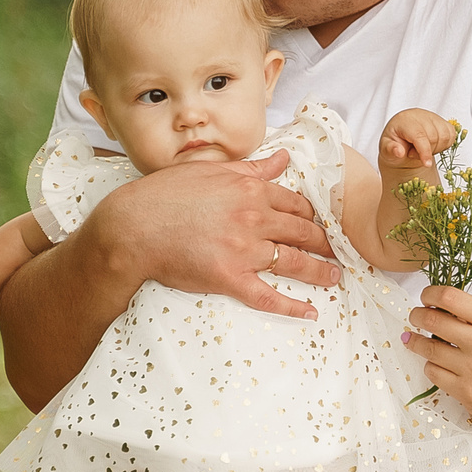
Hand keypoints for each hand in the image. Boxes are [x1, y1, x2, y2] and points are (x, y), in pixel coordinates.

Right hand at [92, 150, 338, 319]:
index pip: (295, 203)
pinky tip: (310, 313)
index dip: (314, 215)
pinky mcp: (230, 278)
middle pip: (303, 231)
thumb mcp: (209, 171)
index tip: (324, 224)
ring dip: (320, 272)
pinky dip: (292, 307)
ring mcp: (244, 250)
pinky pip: (268, 297)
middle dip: (326, 243)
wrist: (132, 228)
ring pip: (294, 262)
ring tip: (335, 278)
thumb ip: (251, 168)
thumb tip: (282, 158)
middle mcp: (253, 218)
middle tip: (339, 252)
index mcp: (249, 190)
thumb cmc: (164, 196)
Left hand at [378, 108, 457, 173]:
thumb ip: (390, 150)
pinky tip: (432, 146)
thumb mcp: (386, 149)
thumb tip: (399, 152)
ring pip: (445, 136)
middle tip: (413, 153)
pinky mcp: (443, 122)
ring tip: (422, 149)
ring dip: (436, 149)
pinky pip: (451, 135)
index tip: (427, 164)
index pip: (419, 134)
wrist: (403, 140)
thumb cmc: (395, 144)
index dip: (424, 150)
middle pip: (434, 137)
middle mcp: (420, 115)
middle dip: (426, 152)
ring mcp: (433, 117)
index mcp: (404, 120)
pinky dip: (444, 145)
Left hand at [405, 285, 471, 439]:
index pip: (451, 298)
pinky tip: (436, 362)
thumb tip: (443, 308)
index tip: (426, 297)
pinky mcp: (468, 394)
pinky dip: (432, 365)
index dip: (431, 294)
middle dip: (417, 315)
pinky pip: (434, 373)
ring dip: (416, 342)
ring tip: (412, 338)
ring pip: (428, 349)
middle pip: (432, 321)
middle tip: (415, 316)